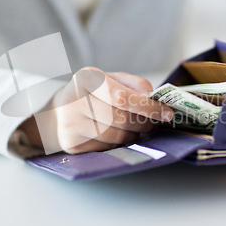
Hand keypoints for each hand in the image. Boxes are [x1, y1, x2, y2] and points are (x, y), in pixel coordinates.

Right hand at [19, 67, 173, 153]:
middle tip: (153, 123)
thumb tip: (152, 96)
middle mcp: (74, 100)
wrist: (58, 111)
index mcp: (87, 77)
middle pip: (121, 119)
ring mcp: (70, 124)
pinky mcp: (71, 144)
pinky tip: (118, 135)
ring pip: (115, 136)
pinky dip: (118, 144)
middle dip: (143, 123)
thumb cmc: (91, 94)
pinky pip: (106, 148)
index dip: (148, 107)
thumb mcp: (110, 79)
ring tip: (136, 129)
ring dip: (133, 135)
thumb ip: (133, 84)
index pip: (122, 96)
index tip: (166, 113)